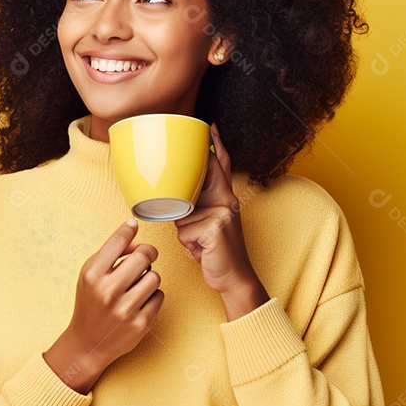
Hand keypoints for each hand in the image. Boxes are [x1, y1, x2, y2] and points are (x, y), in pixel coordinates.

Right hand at [56, 219, 162, 376]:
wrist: (88, 342)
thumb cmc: (90, 303)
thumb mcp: (90, 275)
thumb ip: (110, 254)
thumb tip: (134, 232)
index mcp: (92, 275)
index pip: (117, 242)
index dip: (129, 229)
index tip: (134, 225)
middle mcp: (108, 291)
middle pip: (143, 256)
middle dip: (148, 253)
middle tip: (146, 256)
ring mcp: (125, 309)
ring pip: (155, 277)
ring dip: (150, 277)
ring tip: (139, 284)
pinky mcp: (140, 324)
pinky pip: (159, 297)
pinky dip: (153, 296)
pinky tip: (140, 301)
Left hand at [175, 123, 267, 316]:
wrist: (234, 279)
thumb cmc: (216, 252)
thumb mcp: (207, 224)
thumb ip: (194, 208)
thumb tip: (171, 198)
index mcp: (225, 198)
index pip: (221, 166)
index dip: (216, 146)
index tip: (209, 126)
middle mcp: (227, 200)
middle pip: (201, 182)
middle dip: (190, 191)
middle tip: (193, 193)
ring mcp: (223, 212)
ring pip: (182, 215)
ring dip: (185, 234)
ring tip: (200, 244)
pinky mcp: (216, 226)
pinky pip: (184, 231)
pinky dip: (188, 244)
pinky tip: (202, 251)